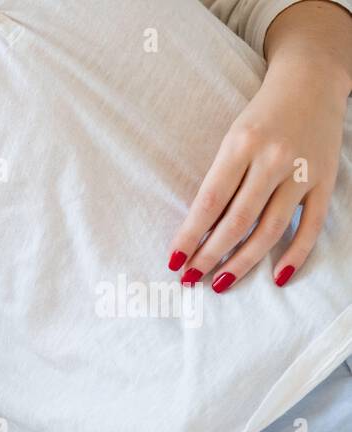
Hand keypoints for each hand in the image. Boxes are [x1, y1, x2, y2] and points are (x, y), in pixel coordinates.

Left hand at [168, 60, 347, 291]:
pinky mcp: (326, 180)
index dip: (190, 236)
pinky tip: (277, 278)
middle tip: (190, 279)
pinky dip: (295, 255)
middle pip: (237, 221)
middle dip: (210, 255)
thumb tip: (198, 231)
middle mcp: (273, 159)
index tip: (173, 261)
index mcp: (241, 145)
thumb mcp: (232, 138)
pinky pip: (311, 226)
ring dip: (243, 262)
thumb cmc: (261, 116)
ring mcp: (302, 172)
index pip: (209, 202)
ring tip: (220, 283)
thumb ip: (219, 180)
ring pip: (270, 229)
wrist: (312, 80)